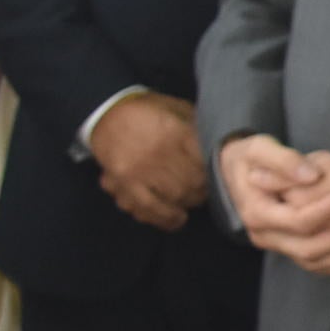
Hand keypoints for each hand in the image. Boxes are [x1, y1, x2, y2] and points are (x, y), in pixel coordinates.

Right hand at [90, 93, 207, 229]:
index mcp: (175, 132)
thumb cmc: (149, 112)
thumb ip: (199, 128)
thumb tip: (223, 147)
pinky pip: (145, 208)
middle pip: (192, 182)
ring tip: (191, 203)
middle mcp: (157, 153)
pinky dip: (162, 218)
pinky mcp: (121, 184)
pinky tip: (175, 220)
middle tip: (205, 191)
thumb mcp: (179, 110)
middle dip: (203, 191)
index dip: (214, 172)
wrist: (106, 114)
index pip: (204, 161)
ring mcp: (137, 170)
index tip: (218, 175)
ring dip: (186, 204)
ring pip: (173, 198)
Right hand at [221, 137, 329, 274]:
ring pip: (311, 261)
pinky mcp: (286, 247)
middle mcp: (264, 234)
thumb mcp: (261, 149)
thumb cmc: (251, 158)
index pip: (297, 220)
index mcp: (258, 212)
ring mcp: (275, 244)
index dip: (326, 210)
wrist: (237, 172)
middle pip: (306, 248)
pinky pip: (313, 264)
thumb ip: (285, 160)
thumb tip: (312, 175)